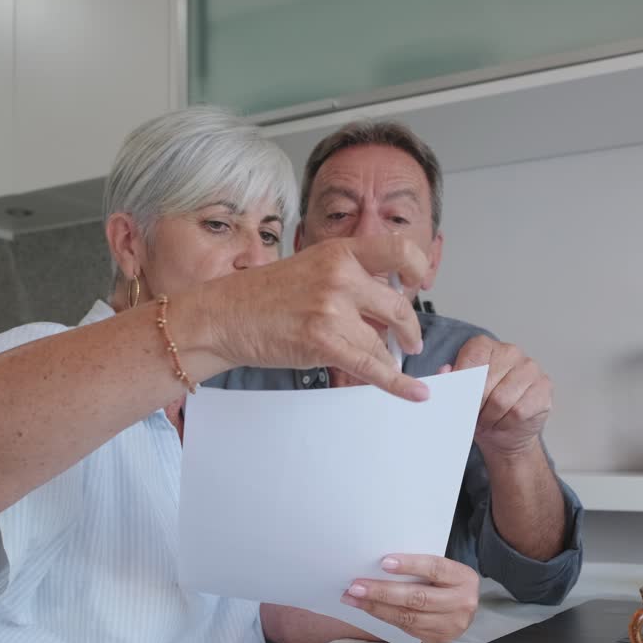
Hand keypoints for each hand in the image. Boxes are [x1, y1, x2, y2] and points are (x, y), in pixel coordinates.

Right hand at [203, 235, 431, 400]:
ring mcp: (332, 309)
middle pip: (398, 305)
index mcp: (339, 253)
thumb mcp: (310, 268)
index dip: (418, 269)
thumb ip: (347, 278)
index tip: (418, 285)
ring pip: (384, 342)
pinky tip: (414, 392)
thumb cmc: (261, 297)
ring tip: (394, 365)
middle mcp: (340, 276)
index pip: (398, 250)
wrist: (223, 316)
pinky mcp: (324, 341)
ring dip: (393, 359)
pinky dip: (397, 383)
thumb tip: (381, 304)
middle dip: (410, 330)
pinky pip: (372, 366)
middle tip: (411, 342)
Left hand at [340, 554, 478, 642]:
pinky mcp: (437, 639)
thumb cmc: (445, 582)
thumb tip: (380, 564)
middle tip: (356, 586)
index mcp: (463, 578)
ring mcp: (451, 625)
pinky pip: (405, 628)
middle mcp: (462, 603)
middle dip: (383, 591)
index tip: (384, 563)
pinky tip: (367, 608)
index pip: (435, 568)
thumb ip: (421, 567)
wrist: (463, 608)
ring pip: (408, 617)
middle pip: (418, 597)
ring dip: (376, 607)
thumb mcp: (442, 570)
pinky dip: (384, 617)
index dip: (410, 565)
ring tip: (353, 598)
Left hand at [442, 336, 551, 457]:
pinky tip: (503, 422)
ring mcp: (530, 368)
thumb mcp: (459, 396)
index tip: (458, 400)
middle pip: (485, 382)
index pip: (472, 357)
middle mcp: (510, 352)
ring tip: (487, 420)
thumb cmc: (480, 410)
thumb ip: (449, 381)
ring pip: (501, 400)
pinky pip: (518, 411)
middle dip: (474, 405)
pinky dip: (505, 423)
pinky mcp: (544, 387)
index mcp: (486, 346)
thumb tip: (444, 371)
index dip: (463, 383)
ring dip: (489, 417)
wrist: (505, 433)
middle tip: (472, 415)